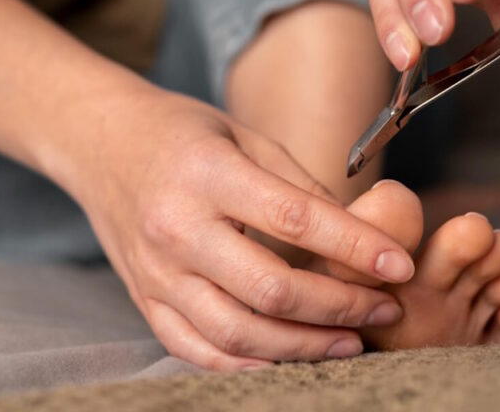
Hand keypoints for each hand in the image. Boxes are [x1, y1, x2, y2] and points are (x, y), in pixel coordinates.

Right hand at [70, 85, 413, 369]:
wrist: (99, 143)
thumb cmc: (182, 134)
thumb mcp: (246, 137)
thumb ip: (301, 188)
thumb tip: (362, 237)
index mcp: (207, 175)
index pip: (295, 220)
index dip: (355, 247)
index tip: (399, 266)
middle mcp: (177, 229)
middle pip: (270, 290)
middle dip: (340, 307)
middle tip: (385, 309)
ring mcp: (155, 273)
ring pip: (237, 334)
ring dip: (303, 347)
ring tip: (351, 342)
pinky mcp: (144, 300)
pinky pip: (198, 350)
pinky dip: (249, 366)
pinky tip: (291, 359)